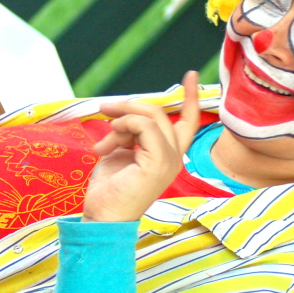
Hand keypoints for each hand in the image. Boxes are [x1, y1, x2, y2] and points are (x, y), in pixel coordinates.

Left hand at [82, 71, 199, 222]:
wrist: (102, 217)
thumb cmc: (109, 189)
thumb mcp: (120, 152)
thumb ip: (129, 133)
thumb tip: (123, 115)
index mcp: (167, 155)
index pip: (188, 122)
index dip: (190, 98)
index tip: (191, 75)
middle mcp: (173, 157)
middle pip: (160, 113)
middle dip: (130, 106)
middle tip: (104, 109)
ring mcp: (169, 160)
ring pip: (152, 116)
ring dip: (122, 118)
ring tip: (102, 139)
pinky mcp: (158, 163)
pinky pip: (145, 127)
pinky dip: (124, 126)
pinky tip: (108, 144)